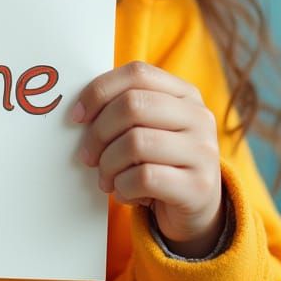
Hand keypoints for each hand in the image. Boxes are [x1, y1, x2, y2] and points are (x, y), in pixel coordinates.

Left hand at [70, 61, 223, 257]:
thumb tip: (78, 109)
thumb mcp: (148, 126)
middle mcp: (199, 117)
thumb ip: (123, 108)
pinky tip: (124, 192)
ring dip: (108, 164)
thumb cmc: (160, 159)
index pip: (137, 73)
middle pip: (133, 105)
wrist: (198, 207)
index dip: (100, 91)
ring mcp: (203, 151)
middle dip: (98, 132)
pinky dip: (123, 187)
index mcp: (184, 93)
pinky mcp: (198, 186)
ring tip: (106, 177)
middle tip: (87, 155)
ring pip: (136, 143)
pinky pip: (144, 178)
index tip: (77, 116)